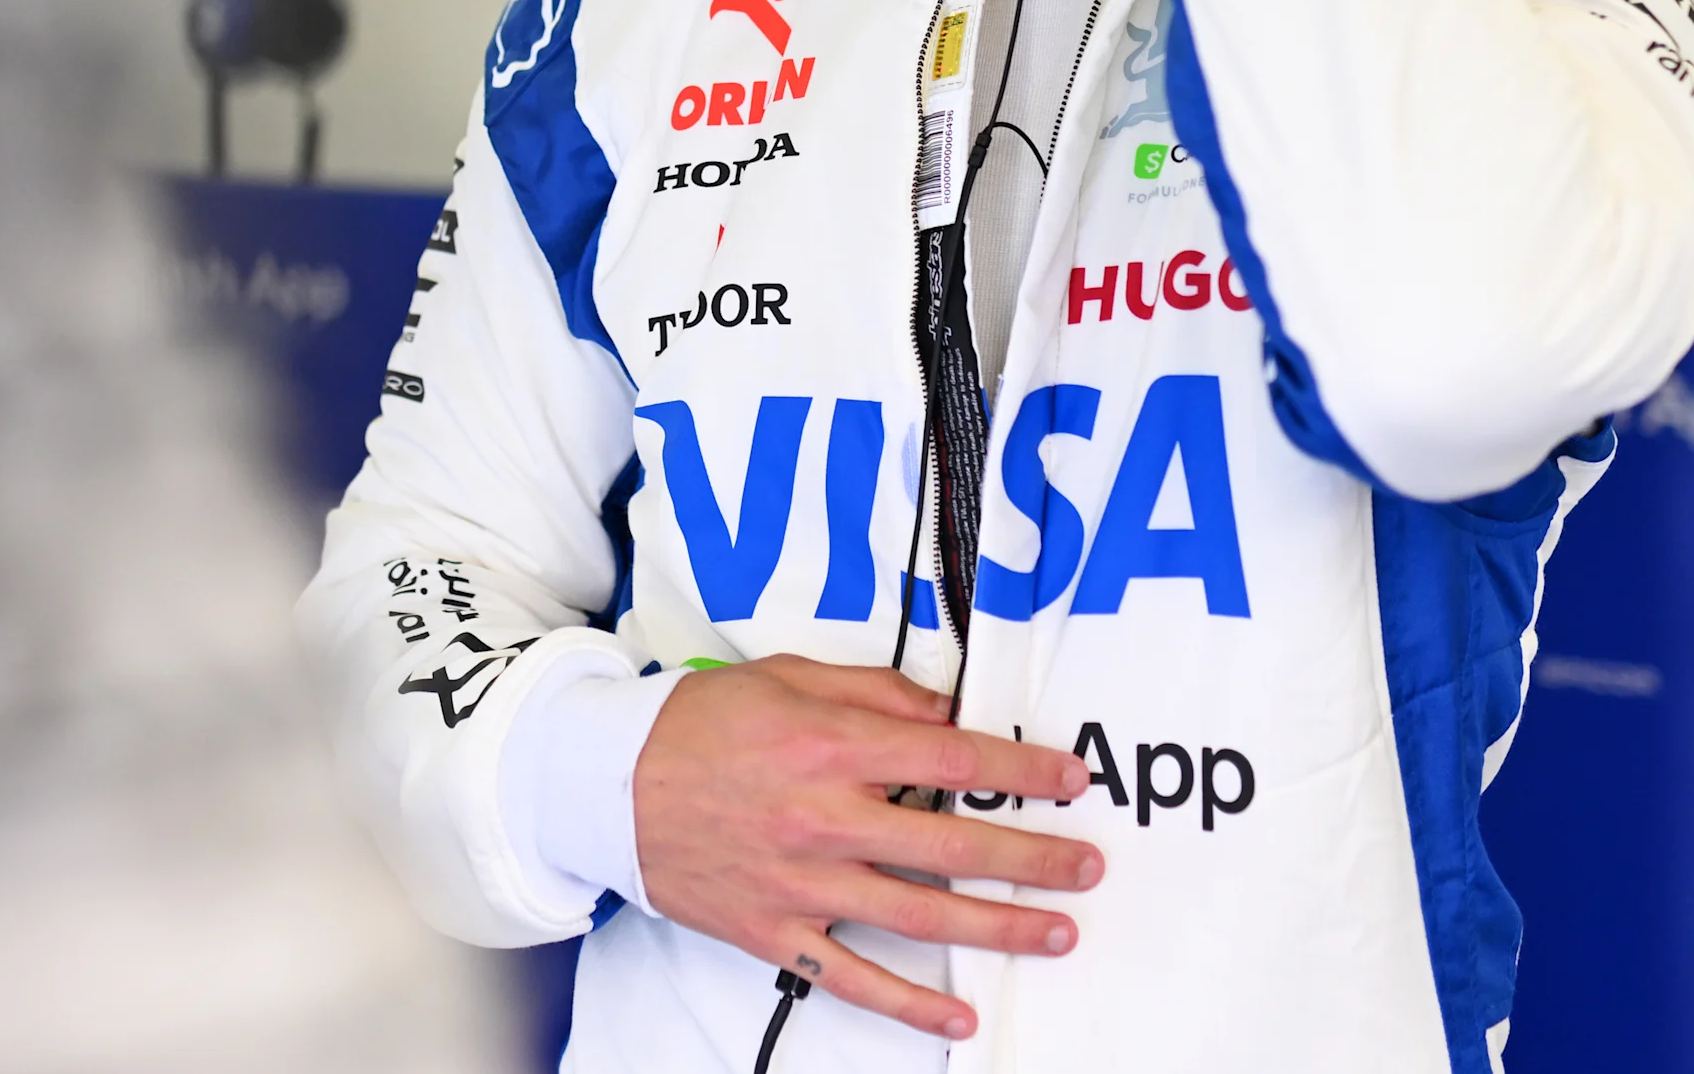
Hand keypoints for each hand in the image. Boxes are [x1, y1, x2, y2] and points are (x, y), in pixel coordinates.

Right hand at [631, 656, 1100, 1040]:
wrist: (606, 783)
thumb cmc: (697, 723)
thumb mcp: (786, 676)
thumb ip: (872, 693)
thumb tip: (944, 711)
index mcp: (831, 745)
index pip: (951, 758)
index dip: (1021, 769)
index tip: (1069, 780)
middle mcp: (825, 817)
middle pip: (953, 843)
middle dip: (1032, 856)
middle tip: (1087, 866)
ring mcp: (802, 881)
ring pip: (919, 914)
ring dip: (997, 927)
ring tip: (1056, 932)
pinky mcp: (774, 930)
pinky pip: (852, 976)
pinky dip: (909, 1003)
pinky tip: (959, 1016)